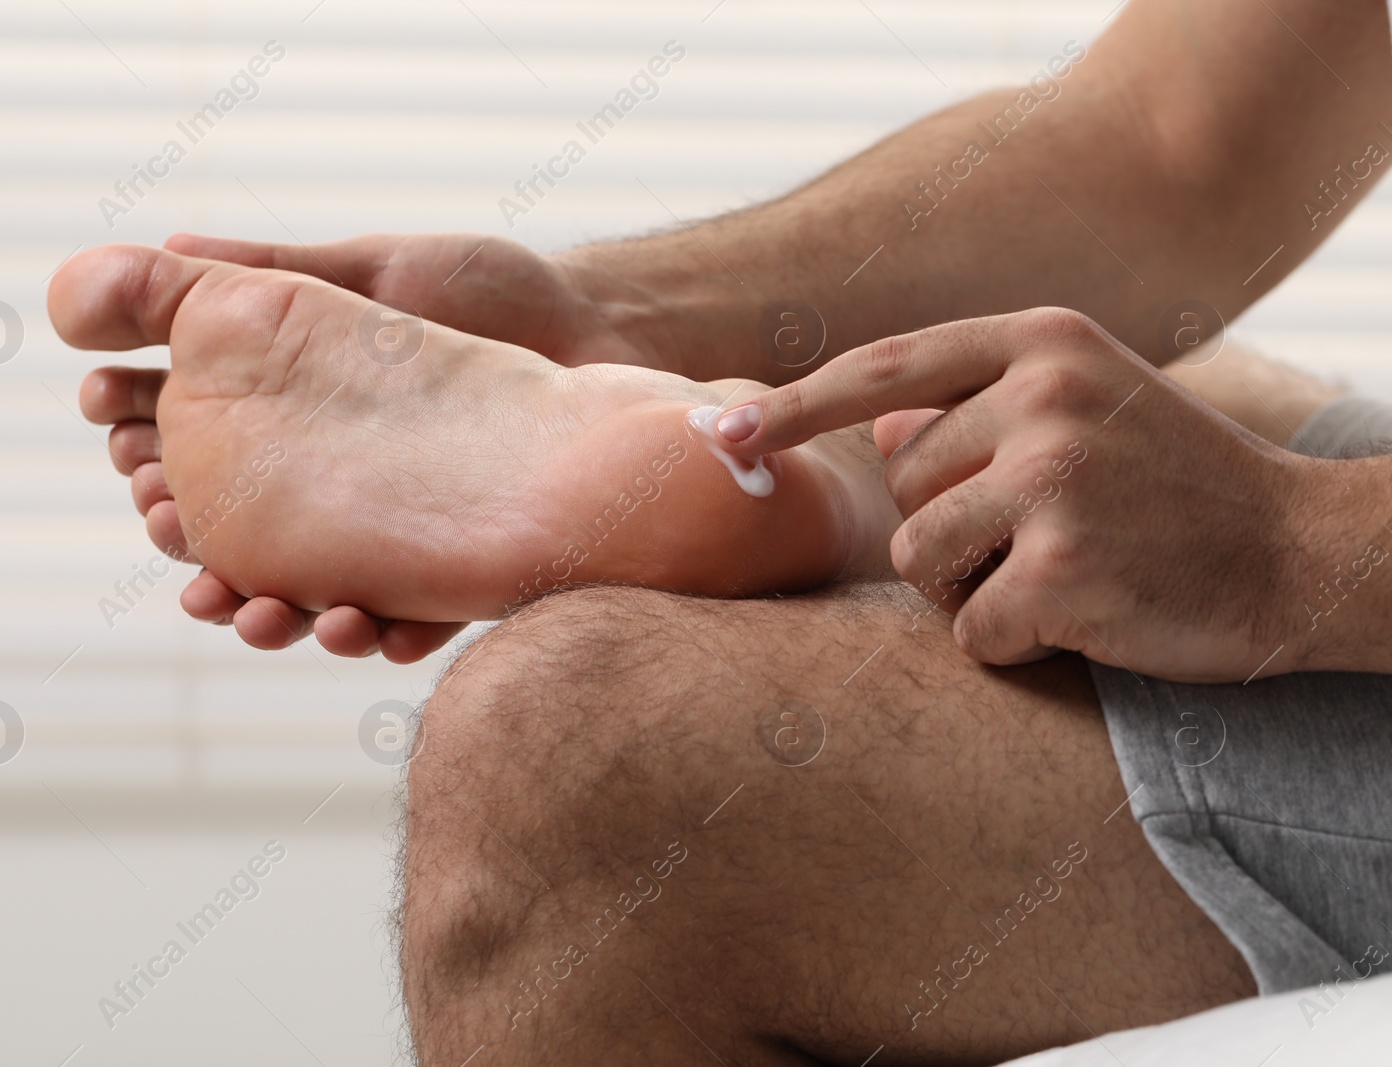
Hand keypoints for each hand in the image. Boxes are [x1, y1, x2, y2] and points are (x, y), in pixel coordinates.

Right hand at [80, 231, 655, 661]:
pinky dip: (381, 631)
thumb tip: (170, 247)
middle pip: (240, 537)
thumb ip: (280, 271)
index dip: (151, 451)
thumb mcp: (379, 270)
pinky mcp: (466, 564)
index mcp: (308, 413)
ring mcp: (400, 529)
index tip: (120, 443)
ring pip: (313, 593)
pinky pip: (414, 617)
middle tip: (176, 548)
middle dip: (196, 551)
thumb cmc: (496, 288)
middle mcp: (342, 482)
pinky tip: (361, 628)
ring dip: (274, 615)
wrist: (609, 328)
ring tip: (262, 615)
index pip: (203, 447)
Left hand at [710, 307, 1329, 682]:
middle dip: (948, 522)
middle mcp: (1042, 394)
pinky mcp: (1064, 568)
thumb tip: (879, 422)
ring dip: (971, 586)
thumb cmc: (1179, 484)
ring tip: (1062, 571)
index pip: (884, 367)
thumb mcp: (1089, 404)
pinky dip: (1011, 640)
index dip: (795, 405)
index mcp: (1042, 340)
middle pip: (901, 481)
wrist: (1304, 551)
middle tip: (1045, 532)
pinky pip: (970, 627)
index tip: (725, 432)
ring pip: (921, 558)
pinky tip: (1086, 614)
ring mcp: (1054, 477)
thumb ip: (981, 403)